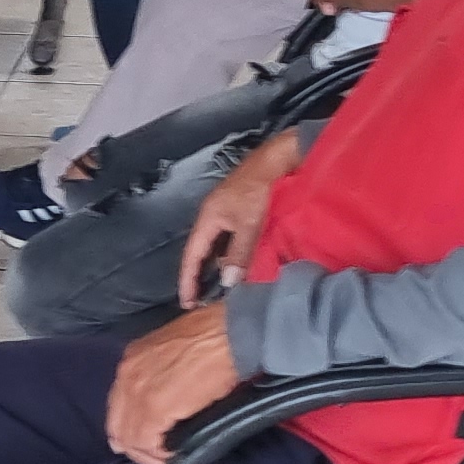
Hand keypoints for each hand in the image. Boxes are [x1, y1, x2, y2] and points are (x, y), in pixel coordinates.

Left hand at [106, 306, 243, 463]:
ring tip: (164, 459)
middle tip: (153, 457)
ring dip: (146, 453)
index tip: (142, 440)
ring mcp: (138, 391)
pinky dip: (157, 452)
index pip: (119, 403)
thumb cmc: (214, 337)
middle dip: (133, 445)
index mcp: (132, 359)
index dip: (129, 426)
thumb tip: (168, 397)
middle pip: (118, 423)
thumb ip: (161, 372)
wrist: (230, 333)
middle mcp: (127, 374)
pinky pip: (145, 440)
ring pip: (129, 436)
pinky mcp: (154, 407)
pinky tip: (171, 454)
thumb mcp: (174, 349)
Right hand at [176, 130, 302, 306]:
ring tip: (221, 287)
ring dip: (217, 265)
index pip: (191, 256)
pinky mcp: (237, 210)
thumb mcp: (249, 224)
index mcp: (207, 219)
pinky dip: (229, 254)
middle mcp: (211, 216)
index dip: (188, 280)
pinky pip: (227, 239)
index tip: (186, 303)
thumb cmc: (259, 189)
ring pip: (215, 246)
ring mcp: (224, 212)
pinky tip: (239, 263)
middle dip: (199, 276)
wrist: (276, 160)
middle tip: (201, 300)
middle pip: (200, 252)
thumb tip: (227, 282)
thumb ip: (239, 254)